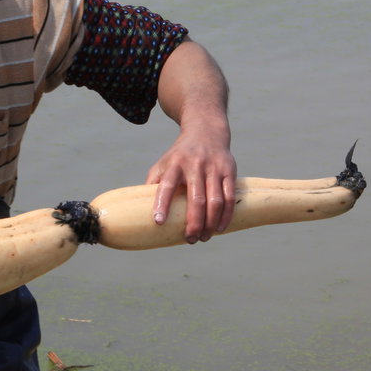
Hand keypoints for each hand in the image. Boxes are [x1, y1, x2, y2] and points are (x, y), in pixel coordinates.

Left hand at [149, 40, 234, 241]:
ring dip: (210, 223)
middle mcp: (195, 165)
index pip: (166, 185)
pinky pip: (229, 196)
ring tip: (204, 238)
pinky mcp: (229, 170)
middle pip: (196, 199)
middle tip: (190, 240)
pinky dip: (226, 215)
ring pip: (215, 200)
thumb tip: (140, 211)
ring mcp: (213, 168)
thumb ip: (153, 184)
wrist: (206, 131)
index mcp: (174, 165)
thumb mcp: (162, 164)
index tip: (158, 222)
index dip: (162, 204)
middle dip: (193, 223)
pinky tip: (220, 228)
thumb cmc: (179, 156)